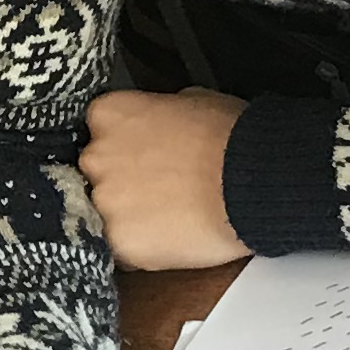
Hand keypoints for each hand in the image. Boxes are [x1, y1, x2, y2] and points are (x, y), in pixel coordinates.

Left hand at [78, 88, 249, 268]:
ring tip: (169, 219)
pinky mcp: (120, 242)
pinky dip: (140, 249)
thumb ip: (160, 110)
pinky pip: (120, 250)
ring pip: (105, 215)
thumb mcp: (194, 100)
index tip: (143, 157)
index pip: (100, 132)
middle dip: (122, 183)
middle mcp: (96, 156)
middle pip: (95, 174)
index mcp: (110, 114)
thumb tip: (162, 120)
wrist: (255, 183)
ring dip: (129, 218)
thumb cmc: (233, 138)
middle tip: (159, 190)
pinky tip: (169, 239)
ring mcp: (105, 202)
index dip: (124, 147)